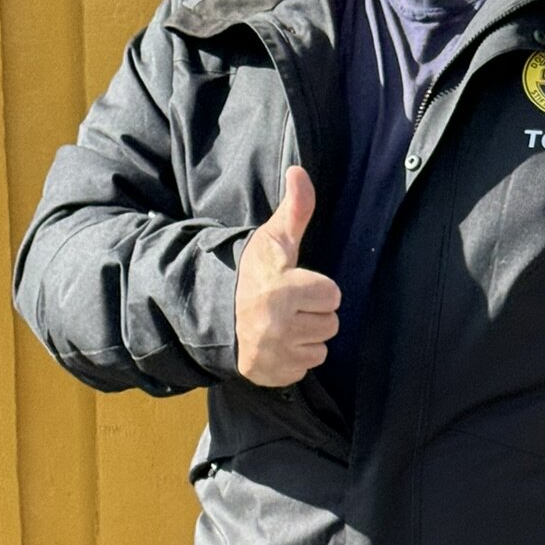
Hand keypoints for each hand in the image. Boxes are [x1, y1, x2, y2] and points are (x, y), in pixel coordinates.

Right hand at [235, 166, 340, 386]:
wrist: (212, 309)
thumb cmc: (251, 272)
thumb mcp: (273, 240)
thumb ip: (295, 210)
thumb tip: (299, 171)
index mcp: (283, 290)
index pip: (332, 295)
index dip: (318, 289)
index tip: (296, 285)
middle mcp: (278, 325)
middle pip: (331, 323)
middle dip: (314, 313)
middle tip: (288, 305)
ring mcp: (274, 353)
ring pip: (320, 348)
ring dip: (307, 337)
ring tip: (282, 323)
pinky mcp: (271, 374)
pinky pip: (304, 368)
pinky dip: (294, 358)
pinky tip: (277, 343)